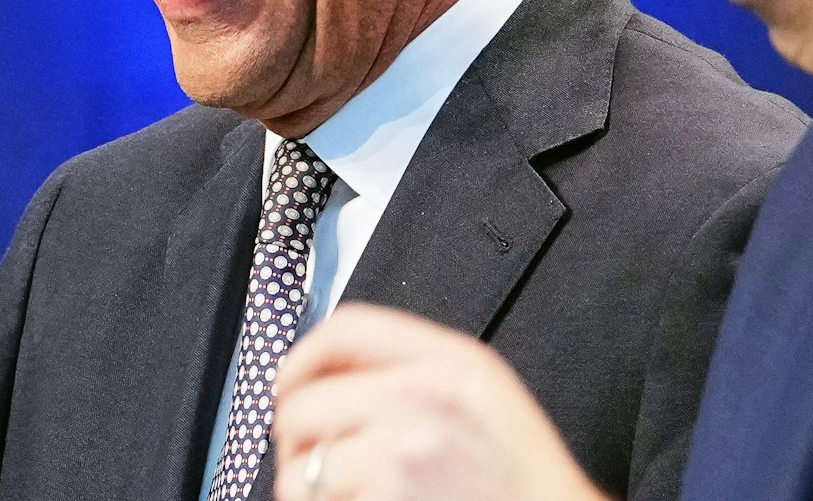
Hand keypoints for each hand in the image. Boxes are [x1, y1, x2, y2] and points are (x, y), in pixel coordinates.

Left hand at [273, 302, 609, 500]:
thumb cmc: (523, 482)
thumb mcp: (486, 398)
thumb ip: (420, 372)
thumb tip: (326, 377)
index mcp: (454, 361)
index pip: (347, 329)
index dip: (303, 357)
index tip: (289, 384)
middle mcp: (424, 396)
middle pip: (304, 401)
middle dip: (299, 440)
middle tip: (317, 464)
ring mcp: (402, 451)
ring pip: (299, 467)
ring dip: (310, 491)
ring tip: (353, 499)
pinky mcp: (386, 499)